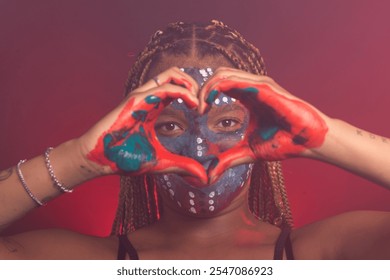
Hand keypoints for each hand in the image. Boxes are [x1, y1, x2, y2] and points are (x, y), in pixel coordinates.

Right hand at [79, 67, 206, 182]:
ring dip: (189, 83)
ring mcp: (142, 96)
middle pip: (176, 75)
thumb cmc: (125, 158)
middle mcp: (149, 97)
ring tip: (198, 101)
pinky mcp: (136, 99)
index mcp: (154, 107)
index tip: (203, 110)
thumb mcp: (161, 162)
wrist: (100, 159)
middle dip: (194, 84)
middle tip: (203, 102)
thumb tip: (202, 176)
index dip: (193, 94)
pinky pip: (163, 88)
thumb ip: (182, 166)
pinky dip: (181, 92)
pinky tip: (192, 104)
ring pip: (171, 74)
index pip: (177, 88)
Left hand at [199, 67, 328, 181]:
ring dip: (208, 87)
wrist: (308, 141)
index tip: (197, 113)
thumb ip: (229, 159)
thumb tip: (210, 175)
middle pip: (218, 77)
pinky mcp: (264, 87)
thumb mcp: (248, 152)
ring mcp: (258, 84)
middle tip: (195, 108)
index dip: (205, 96)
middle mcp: (251, 87)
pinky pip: (237, 80)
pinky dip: (220, 86)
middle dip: (202, 89)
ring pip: (224, 74)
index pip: (220, 86)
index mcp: (247, 97)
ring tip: (200, 105)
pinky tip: (211, 100)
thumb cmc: (284, 143)